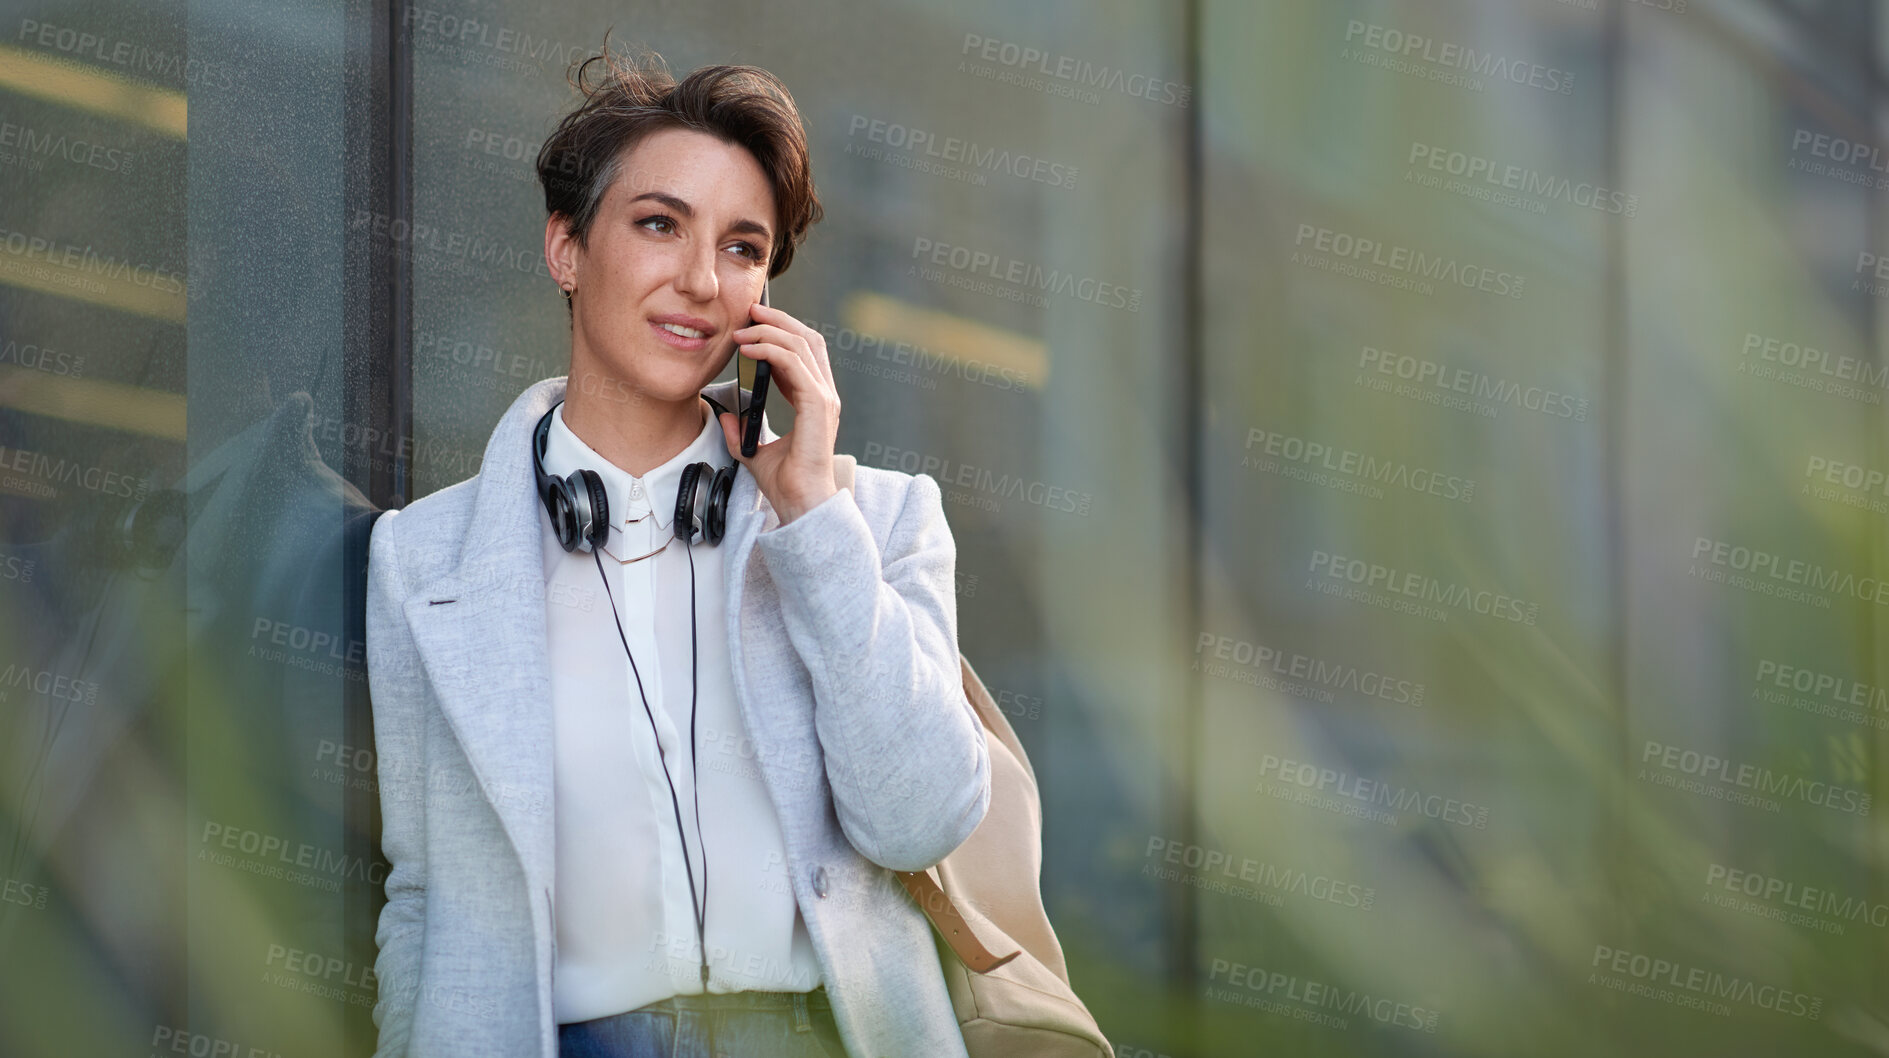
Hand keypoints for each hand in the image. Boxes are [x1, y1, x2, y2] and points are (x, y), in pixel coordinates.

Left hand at [718, 300, 839, 523]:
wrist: (799, 504)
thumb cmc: (785, 483)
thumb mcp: (754, 451)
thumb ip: (741, 432)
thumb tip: (726, 415)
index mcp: (814, 400)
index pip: (804, 351)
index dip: (780, 331)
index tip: (752, 324)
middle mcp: (824, 394)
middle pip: (808, 339)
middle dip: (778, 320)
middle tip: (749, 311)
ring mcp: (824, 398)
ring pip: (802, 345)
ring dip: (770, 330)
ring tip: (743, 330)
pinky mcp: (817, 405)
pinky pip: (795, 364)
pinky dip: (771, 349)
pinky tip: (749, 349)